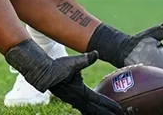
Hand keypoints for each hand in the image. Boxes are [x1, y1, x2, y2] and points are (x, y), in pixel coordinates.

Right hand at [5, 40, 124, 114]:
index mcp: (81, 92)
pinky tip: (92, 112)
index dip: (109, 105)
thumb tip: (95, 53)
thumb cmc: (58, 67)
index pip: (98, 100)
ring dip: (99, 112)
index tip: (119, 109)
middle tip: (119, 114)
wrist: (43, 73)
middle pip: (96, 109)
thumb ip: (86, 59)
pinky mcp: (71, 98)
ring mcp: (74, 100)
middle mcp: (78, 99)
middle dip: (107, 112)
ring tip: (107, 114)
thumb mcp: (73, 62)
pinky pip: (83, 108)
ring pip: (89, 110)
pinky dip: (90, 111)